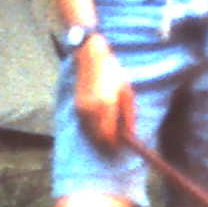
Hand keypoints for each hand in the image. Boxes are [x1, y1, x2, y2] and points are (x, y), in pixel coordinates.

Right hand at [73, 36, 135, 151]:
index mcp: (106, 106)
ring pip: (90, 134)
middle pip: (98, 138)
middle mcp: (91, 110)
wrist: (91, 59)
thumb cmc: (113, 74)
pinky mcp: (76, 107)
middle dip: (107, 144)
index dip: (115, 144)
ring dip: (100, 138)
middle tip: (118, 145)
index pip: (108, 135)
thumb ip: (129, 115)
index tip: (122, 147)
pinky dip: (93, 130)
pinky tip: (102, 126)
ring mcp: (81, 109)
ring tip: (112, 135)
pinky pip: (85, 126)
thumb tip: (131, 133)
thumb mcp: (127, 93)